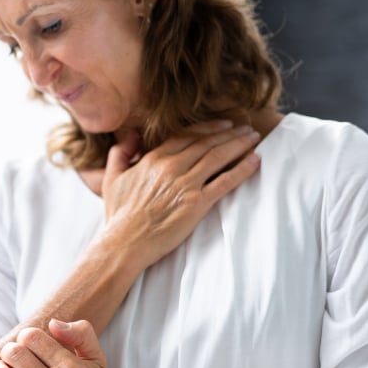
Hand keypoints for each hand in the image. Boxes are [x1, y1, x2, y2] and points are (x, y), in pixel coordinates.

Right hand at [101, 120, 260, 270]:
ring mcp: (185, 185)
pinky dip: (242, 169)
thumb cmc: (118, 216)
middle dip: (230, 133)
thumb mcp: (112, 179)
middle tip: (246, 128)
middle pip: (207, 143)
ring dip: (239, 145)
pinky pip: (225, 182)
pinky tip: (255, 160)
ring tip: (254, 138)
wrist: (124, 244)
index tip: (224, 124)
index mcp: (153, 159)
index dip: (209, 128)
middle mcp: (172, 167)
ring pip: (218, 157)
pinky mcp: (197, 204)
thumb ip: (120, 153)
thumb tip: (131, 135)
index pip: (187, 136)